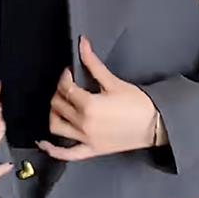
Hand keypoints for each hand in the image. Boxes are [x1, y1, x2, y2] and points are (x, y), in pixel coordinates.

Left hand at [36, 35, 161, 160]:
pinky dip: (53, 150)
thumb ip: (94, 64)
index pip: (66, 88)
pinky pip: (67, 154)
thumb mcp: (113, 82)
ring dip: (53, 114)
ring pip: (56, 126)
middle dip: (59, 92)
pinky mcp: (91, 151)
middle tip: (68, 86)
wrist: (155, 125)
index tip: (70, 72)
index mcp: (89, 105)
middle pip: (58, 105)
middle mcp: (83, 124)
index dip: (65, 77)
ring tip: (59, 106)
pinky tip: (43, 143)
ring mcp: (86, 139)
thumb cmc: (137, 103)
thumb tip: (82, 43)